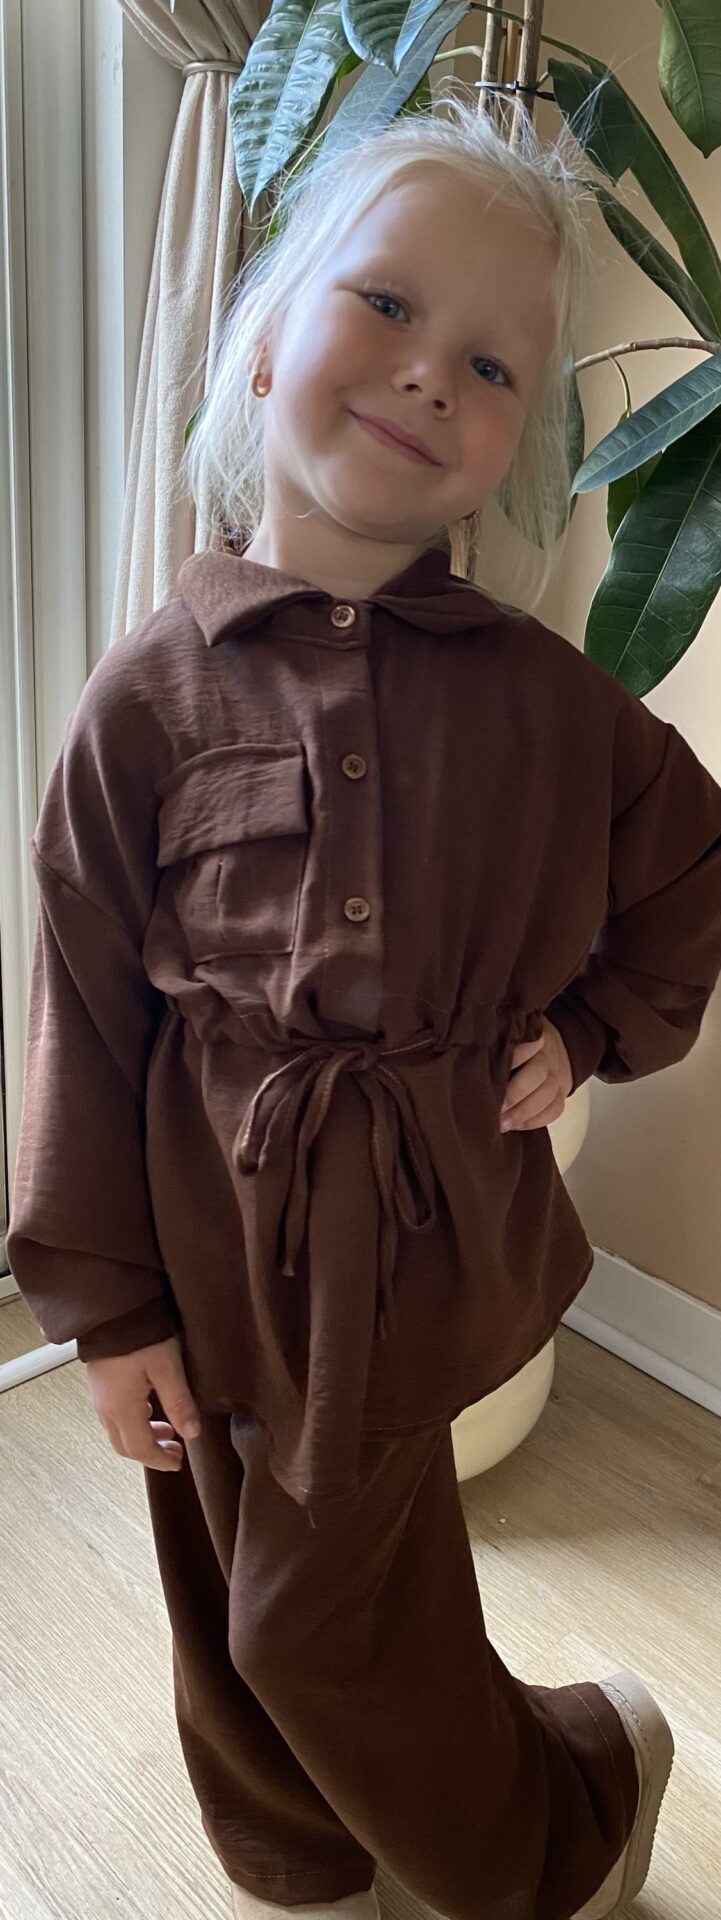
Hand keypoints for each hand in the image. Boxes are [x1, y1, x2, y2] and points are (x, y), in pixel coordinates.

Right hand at [85, 1334, 201, 1470]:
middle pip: (125, 1446)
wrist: (112, 1310)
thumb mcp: (166, 1367)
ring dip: (142, 1438)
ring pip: (119, 1432)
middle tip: (175, 1451)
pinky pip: (115, 1417)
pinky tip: (149, 1409)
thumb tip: (192, 1433)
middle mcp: (106, 1409)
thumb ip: (179, 1402)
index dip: (159, 1460)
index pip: (139, 1449)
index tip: (178, 1462)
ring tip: (167, 1430)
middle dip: (150, 1453)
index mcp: (122, 1409)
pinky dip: (133, 1424)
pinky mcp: (100, 1385)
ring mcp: (100, 1397)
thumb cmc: (140, 1336)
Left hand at [500, 1014, 572, 1131]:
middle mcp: (548, 1057)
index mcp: (535, 1039)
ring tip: (503, 1125)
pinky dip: (537, 1121)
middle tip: (496, 1110)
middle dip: (515, 1095)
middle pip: (537, 1074)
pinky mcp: (562, 1094)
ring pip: (548, 1095)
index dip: (513, 1059)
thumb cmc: (523, 1046)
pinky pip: (556, 1109)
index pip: (528, 1046)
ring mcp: (558, 1076)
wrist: (557, 1050)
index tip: (492, 1074)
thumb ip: (500, 1047)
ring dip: (524, 1113)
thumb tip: (472, 1063)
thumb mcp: (514, 1036)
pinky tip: (518, 1126)